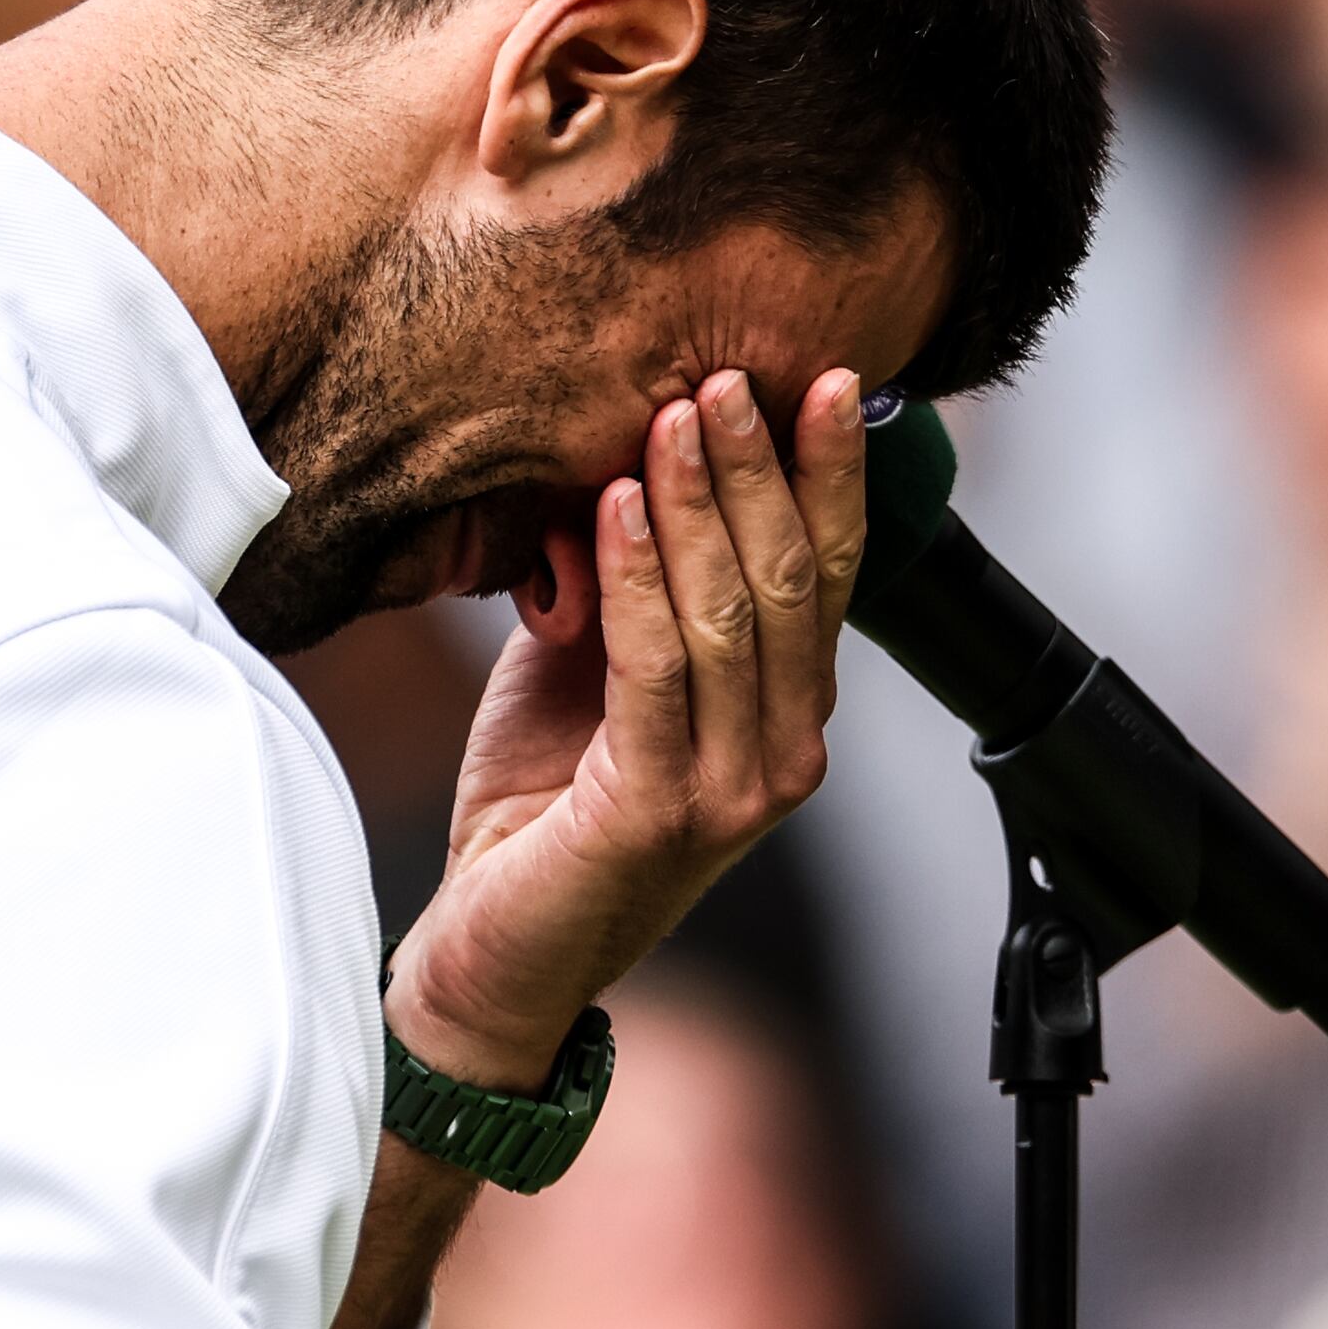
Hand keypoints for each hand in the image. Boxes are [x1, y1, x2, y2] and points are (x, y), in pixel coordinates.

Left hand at [392, 366, 865, 1088]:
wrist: (496, 953)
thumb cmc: (542, 809)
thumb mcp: (591, 669)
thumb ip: (627, 586)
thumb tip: (622, 469)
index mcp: (787, 713)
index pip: (829, 573)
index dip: (831, 474)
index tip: (818, 379)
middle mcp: (784, 752)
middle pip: (791, 579)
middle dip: (762, 468)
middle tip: (725, 375)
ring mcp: (733, 790)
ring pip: (734, 615)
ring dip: (703, 504)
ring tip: (672, 415)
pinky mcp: (659, 812)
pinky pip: (658, 670)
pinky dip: (639, 578)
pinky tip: (619, 507)